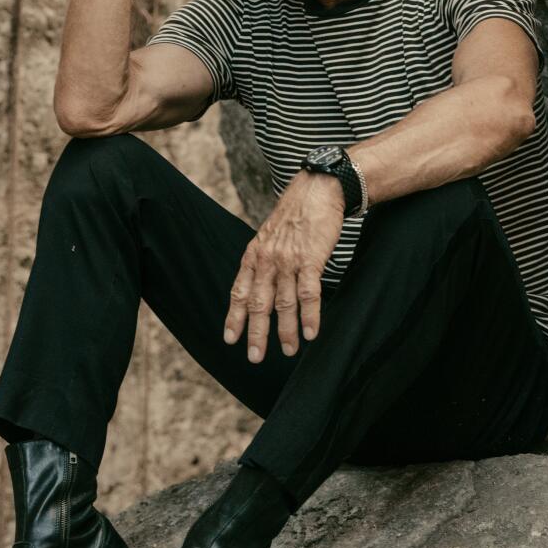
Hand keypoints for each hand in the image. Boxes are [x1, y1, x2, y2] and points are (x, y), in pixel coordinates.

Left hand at [223, 174, 345, 360]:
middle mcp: (267, 260)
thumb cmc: (296, 215)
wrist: (317, 190)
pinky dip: (310, 316)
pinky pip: (309, 295)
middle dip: (256, 333)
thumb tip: (259, 286)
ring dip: (285, 331)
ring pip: (284, 304)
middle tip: (255, 357)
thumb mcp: (268, 236)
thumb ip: (262, 260)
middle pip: (258, 304)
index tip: (230, 339)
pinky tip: (311, 332)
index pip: (239, 292)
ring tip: (289, 350)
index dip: (234, 317)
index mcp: (254, 255)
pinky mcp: (310, 260)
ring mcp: (288, 261)